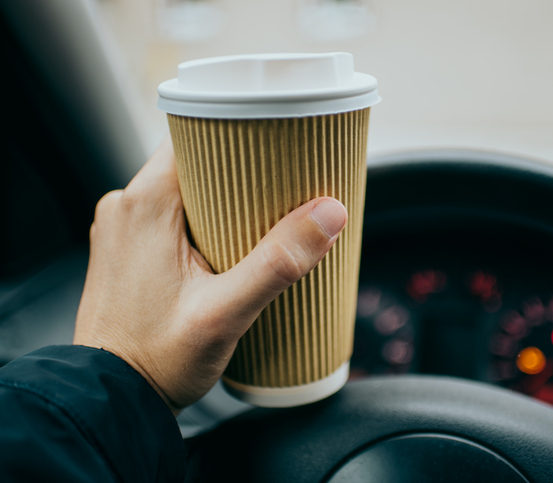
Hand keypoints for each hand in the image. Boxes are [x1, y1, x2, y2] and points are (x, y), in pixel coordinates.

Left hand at [73, 137, 346, 414]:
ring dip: (220, 199)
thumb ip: (278, 263)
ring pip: (183, 190)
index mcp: (144, 204)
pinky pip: (170, 215)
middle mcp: (125, 206)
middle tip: (281, 194)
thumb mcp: (225, 314)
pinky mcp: (127, 249)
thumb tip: (328, 214)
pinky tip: (225, 247)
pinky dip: (201, 221)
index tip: (275, 147)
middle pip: (193, 162)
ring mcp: (122, 228)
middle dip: (239, 173)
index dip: (238, 133)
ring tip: (259, 224)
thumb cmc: (155, 360)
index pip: (194, 135)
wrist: (112, 399)